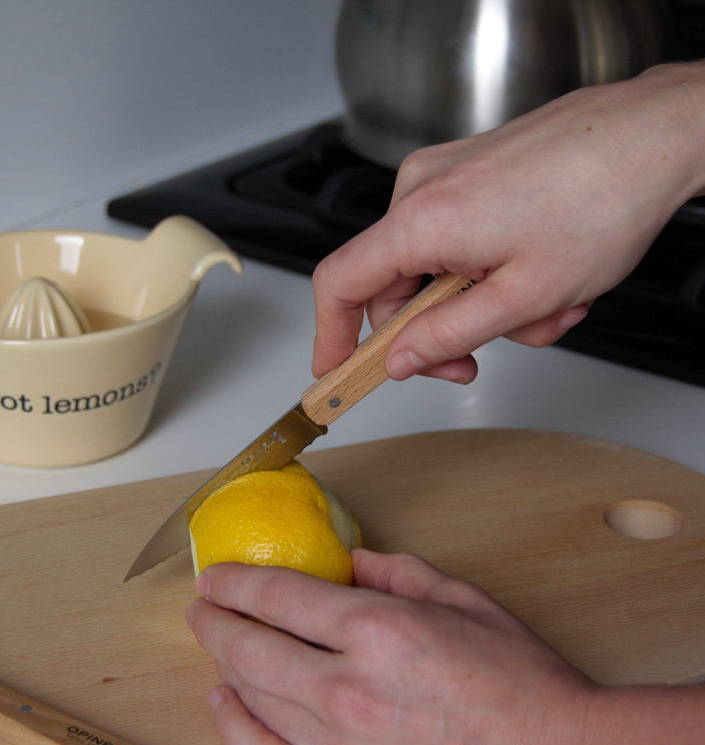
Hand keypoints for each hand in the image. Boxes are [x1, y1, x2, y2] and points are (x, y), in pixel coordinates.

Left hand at [185, 550, 594, 744]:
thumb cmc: (523, 688)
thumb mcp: (465, 603)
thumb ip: (399, 573)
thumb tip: (351, 563)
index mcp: (380, 632)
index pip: (281, 597)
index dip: (238, 582)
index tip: (217, 575)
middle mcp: (349, 690)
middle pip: (252, 647)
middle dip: (215, 620)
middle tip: (202, 604)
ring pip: (254, 697)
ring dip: (222, 663)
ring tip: (212, 641)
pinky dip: (237, 728)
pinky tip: (225, 702)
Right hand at [312, 62, 704, 383]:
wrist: (655, 135)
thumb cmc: (604, 200)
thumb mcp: (521, 298)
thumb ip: (447, 336)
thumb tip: (399, 358)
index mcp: (421, 219)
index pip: (340, 283)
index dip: (330, 335)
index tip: (334, 369)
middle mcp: (421, 189)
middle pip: (391, 285)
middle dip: (433, 332)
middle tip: (472, 360)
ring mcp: (445, 175)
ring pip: (433, 269)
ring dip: (478, 305)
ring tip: (543, 309)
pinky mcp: (469, 172)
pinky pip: (456, 240)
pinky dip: (488, 271)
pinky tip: (539, 277)